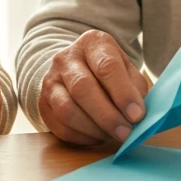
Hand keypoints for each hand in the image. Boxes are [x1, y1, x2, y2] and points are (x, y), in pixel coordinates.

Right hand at [37, 30, 147, 145]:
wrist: (76, 70)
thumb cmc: (109, 72)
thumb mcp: (127, 71)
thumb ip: (135, 89)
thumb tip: (138, 116)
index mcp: (92, 43)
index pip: (106, 66)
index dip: (123, 94)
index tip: (137, 115)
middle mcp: (66, 58)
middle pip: (83, 87)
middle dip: (107, 116)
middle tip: (126, 133)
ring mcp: (50, 80)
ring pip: (67, 109)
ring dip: (93, 129)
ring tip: (112, 136)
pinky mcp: (43, 103)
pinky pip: (60, 126)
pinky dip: (82, 137)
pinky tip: (97, 136)